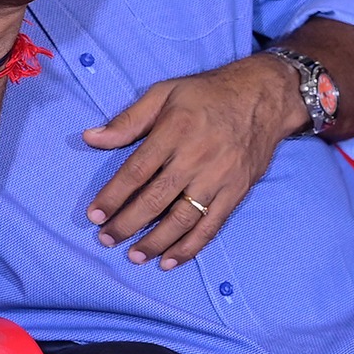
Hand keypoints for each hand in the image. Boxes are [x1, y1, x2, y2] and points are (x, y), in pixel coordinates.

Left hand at [82, 54, 307, 267]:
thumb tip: (91, 137)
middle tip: (105, 239)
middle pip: (156, 199)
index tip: (94, 215)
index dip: (113, 196)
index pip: (136, 172)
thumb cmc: (206, 94)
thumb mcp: (163, 93)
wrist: (263, 97)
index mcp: (174, 132)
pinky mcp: (236, 192)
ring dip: (156, 242)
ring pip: (182, 219)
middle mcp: (196, 158)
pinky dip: (190, 247)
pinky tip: (169, 260)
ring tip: (134, 256)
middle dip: (127, 224)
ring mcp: (219, 178)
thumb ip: (128, 120)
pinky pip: (211, 225)